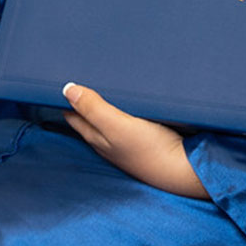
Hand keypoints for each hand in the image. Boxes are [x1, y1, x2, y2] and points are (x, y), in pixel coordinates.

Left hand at [62, 82, 208, 198]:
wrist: (188, 170)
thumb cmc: (151, 151)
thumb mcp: (118, 127)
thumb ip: (93, 109)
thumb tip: (66, 89)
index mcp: (97, 138)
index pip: (73, 116)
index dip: (65, 98)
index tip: (58, 79)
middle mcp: (108, 141)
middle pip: (88, 117)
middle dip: (80, 98)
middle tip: (75, 75)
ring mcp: (126, 141)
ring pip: (107, 118)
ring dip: (101, 101)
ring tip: (97, 81)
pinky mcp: (145, 138)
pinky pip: (126, 118)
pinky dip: (122, 107)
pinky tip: (127, 99)